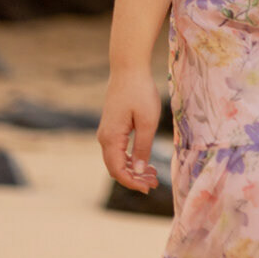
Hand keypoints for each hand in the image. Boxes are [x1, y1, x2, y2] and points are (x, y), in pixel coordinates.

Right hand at [98, 68, 161, 192]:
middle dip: (134, 178)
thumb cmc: (140, 92)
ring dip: (133, 169)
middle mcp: (104, 138)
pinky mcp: (112, 127)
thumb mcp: (147, 121)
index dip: (132, 183)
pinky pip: (118, 149)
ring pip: (116, 159)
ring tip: (152, 175)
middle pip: (115, 167)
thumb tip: (137, 171)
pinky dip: (130, 158)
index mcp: (110, 139)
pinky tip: (144, 161)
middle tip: (154, 183)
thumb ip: (142, 147)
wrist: (128, 69)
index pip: (117, 170)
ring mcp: (106, 132)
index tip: (149, 188)